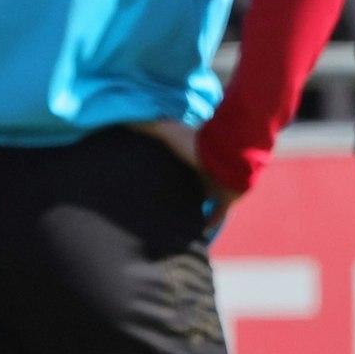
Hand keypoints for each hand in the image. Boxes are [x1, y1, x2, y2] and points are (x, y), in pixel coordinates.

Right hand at [130, 120, 241, 234]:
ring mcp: (217, 183)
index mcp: (191, 153)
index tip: (156, 174)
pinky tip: (199, 232)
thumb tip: (126, 121)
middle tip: (164, 200)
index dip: (170, 166)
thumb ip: (150, 127)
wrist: (228, 156)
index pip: (179, 160)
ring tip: (177, 218)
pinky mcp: (227, 198)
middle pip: (191, 180)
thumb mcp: (168, 131)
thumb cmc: (197, 144)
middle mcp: (204, 168)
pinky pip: (219, 213)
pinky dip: (210, 222)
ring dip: (195, 206)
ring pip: (204, 197)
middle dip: (182, 188)